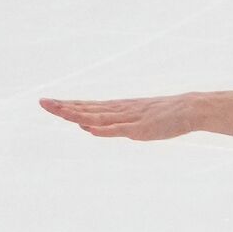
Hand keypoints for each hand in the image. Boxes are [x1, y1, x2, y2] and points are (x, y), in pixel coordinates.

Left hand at [39, 96, 193, 140]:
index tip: (48, 101)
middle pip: (88, 109)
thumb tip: (87, 127)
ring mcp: (130, 119)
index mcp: (117, 108)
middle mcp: (120, 111)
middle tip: (43, 102)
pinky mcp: (141, 128)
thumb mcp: (132, 120)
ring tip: (59, 110)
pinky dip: (103, 129)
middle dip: (65, 107)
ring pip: (99, 117)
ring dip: (78, 114)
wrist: (190, 109)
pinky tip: (89, 128)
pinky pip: (119, 129)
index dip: (67, 104)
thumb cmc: (164, 115)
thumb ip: (111, 124)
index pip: (87, 106)